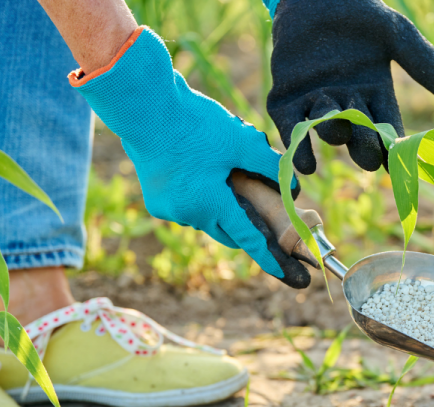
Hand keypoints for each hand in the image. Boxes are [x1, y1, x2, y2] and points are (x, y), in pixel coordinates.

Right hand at [72, 27, 310, 287]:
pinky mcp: (155, 199)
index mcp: (210, 204)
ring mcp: (167, 209)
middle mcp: (187, 214)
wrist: (142, 105)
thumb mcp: (241, 141)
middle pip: (229, 230)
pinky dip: (202, 197)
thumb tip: (292, 187)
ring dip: (223, 206)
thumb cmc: (194, 123)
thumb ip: (270, 167)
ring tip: (230, 176)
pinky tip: (206, 169)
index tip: (285, 274)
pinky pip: (189, 207)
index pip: (248, 237)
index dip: (269, 256)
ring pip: (208, 217)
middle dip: (247, 225)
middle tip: (263, 214)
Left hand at [267, 0, 433, 173]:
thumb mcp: (397, 36)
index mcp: (377, 95)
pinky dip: (298, 147)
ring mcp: (317, 103)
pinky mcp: (286, 99)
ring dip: (333, 134)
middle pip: (359, 137)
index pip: (388, 129)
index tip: (399, 166)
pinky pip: (291, 128)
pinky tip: (304, 164)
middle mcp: (348, 105)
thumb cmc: (360, 14)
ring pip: (327, 130)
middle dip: (364, 148)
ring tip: (336, 132)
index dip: (393, 149)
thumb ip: (424, 63)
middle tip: (369, 155)